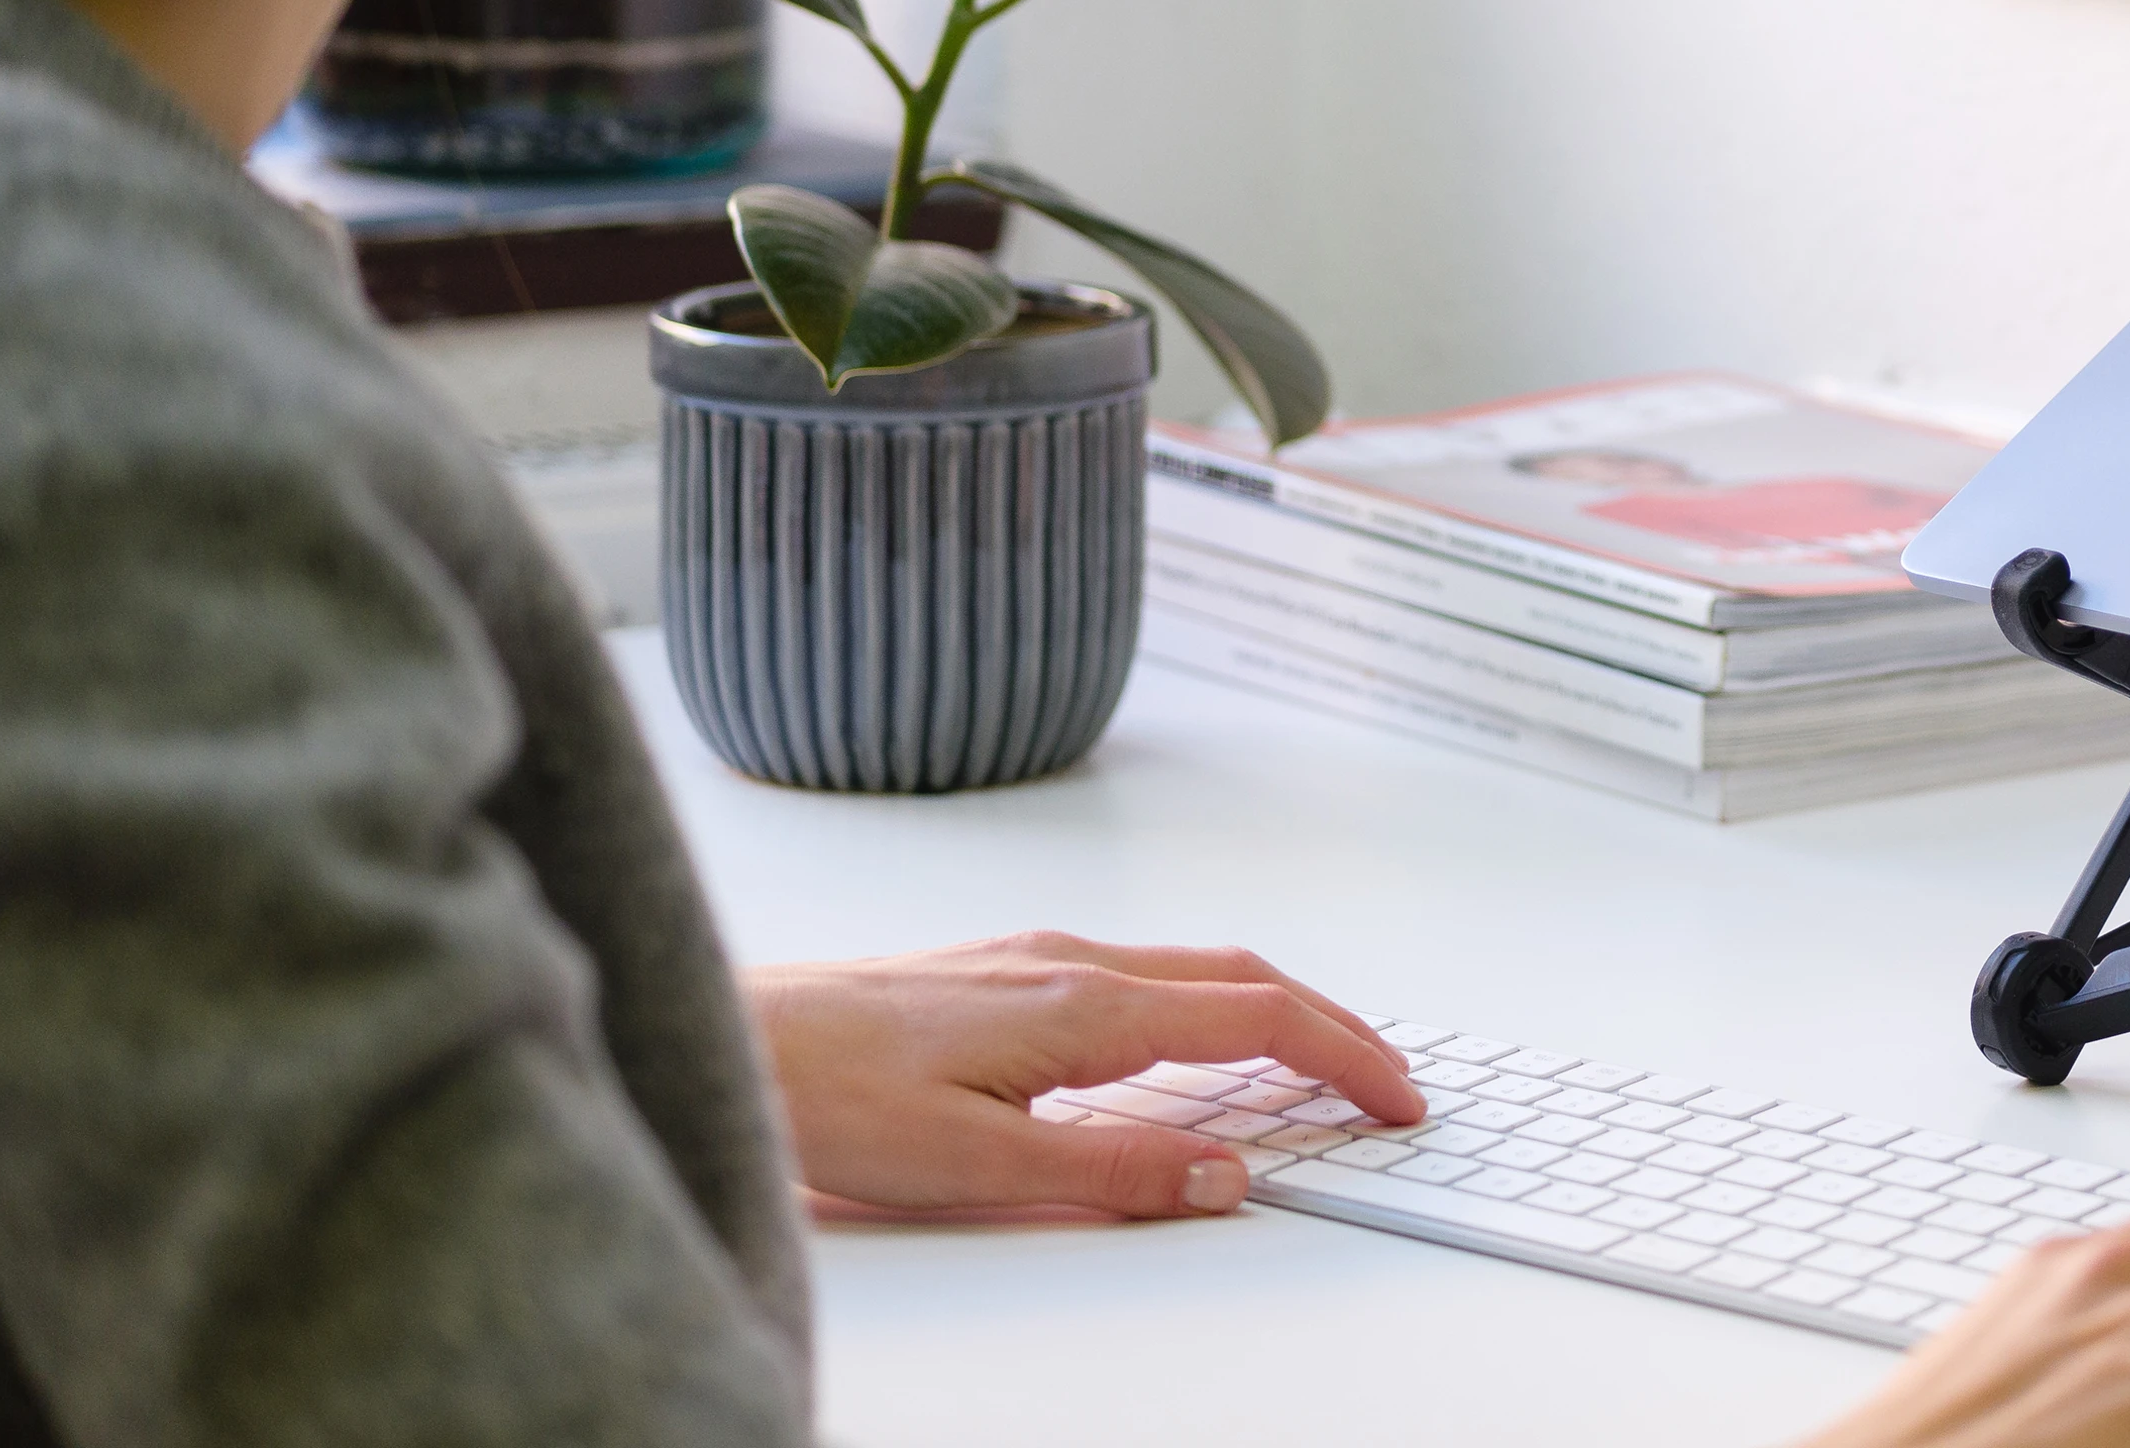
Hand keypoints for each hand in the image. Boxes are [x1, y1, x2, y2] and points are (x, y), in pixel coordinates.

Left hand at [741, 930, 1419, 1215]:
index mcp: (1085, 1006)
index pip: (1259, 1020)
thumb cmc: (828, 1096)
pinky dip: (1205, 1004)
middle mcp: (1072, 960)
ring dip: (1271, 1009)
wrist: (731, 1035)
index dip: (1344, 1058)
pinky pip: (1141, 972)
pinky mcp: (1000, 969)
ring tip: (1310, 1063)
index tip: (1398, 1098)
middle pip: (1244, 978)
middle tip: (1385, 1081)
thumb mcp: (979, 1167)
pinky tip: (1188, 1043)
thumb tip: (1229, 1175)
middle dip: (1331, 1024)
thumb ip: (1113, 1172)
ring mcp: (1035, 955)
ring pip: (1192, 968)